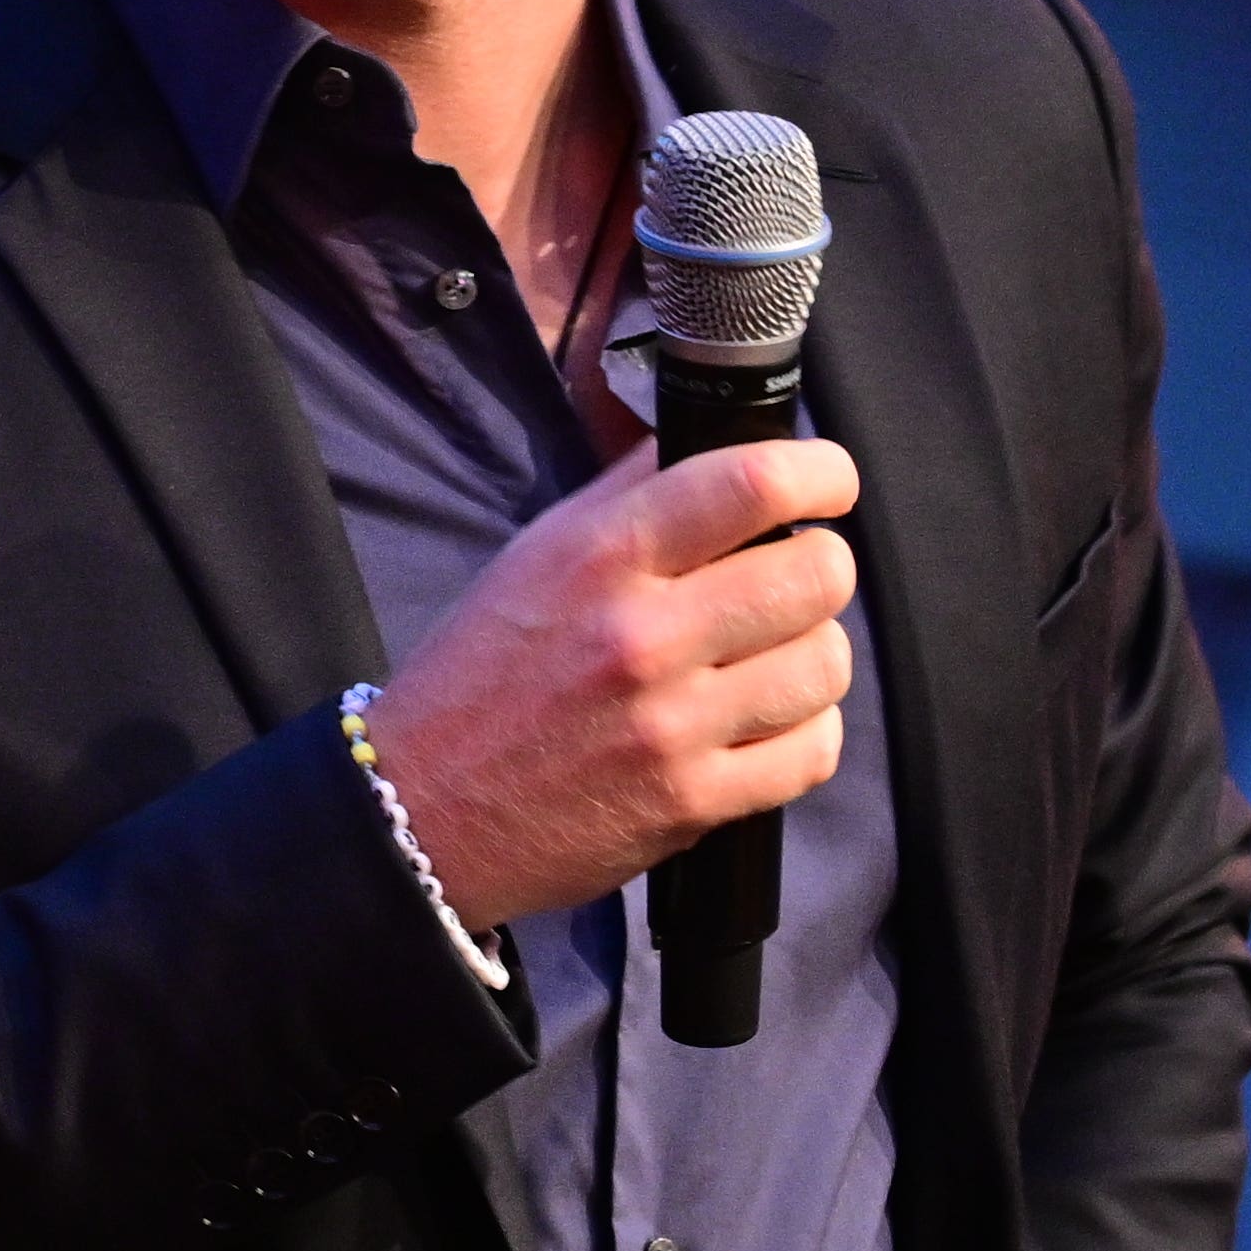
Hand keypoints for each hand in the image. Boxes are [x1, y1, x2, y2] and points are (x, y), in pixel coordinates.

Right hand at [358, 434, 861, 936]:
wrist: (422, 811)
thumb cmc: (480, 674)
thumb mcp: (537, 555)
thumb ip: (630, 493)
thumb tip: (717, 439)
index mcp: (601, 556)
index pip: (752, 483)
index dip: (821, 473)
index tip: (829, 483)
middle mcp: (643, 636)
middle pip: (816, 573)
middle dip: (820, 566)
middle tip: (790, 578)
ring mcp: (671, 726)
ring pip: (826, 664)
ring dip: (815, 654)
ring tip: (774, 657)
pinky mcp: (692, 803)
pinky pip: (813, 752)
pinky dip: (805, 733)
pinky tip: (768, 723)